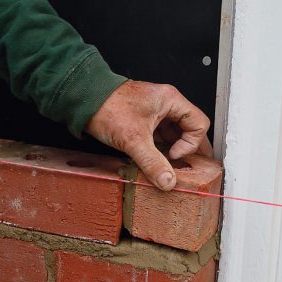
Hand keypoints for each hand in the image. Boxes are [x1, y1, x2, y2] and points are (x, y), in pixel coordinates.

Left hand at [85, 80, 212, 189]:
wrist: (83, 100)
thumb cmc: (106, 107)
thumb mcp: (133, 139)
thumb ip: (152, 162)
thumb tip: (168, 182)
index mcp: (170, 100)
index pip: (199, 123)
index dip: (190, 143)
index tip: (173, 155)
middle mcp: (166, 104)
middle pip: (190, 129)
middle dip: (188, 149)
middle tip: (189, 167)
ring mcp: (155, 112)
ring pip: (175, 134)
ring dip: (173, 150)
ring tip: (169, 166)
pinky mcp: (144, 120)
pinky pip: (161, 136)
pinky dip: (161, 149)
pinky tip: (155, 161)